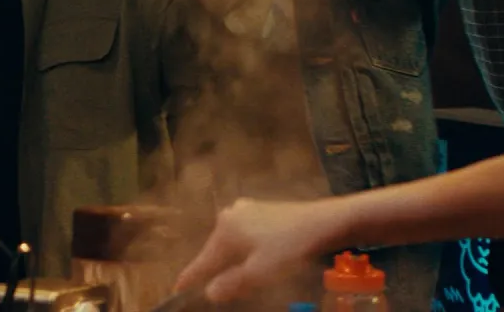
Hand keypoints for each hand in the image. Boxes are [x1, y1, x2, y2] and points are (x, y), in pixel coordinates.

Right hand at [174, 197, 342, 301]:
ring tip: (242, 280)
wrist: (327, 223)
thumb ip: (230, 284)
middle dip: (218, 272)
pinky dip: (248, 252)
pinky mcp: (265, 211)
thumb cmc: (289, 248)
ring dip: (235, 263)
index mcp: (224, 229)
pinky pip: (248, 236)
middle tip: (219, 292)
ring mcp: (248, 210)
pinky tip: (260, 261)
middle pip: (217, 252)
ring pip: (233, 244)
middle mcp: (231, 215)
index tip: (177, 293)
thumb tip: (209, 291)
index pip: (201, 261)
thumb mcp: (259, 273)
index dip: (189, 280)